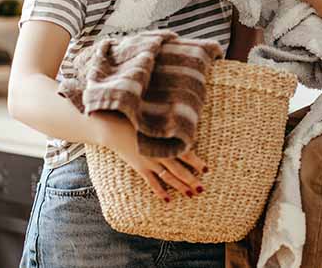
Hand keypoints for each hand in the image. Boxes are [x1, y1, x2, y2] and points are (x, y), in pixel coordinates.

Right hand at [91, 112, 207, 202]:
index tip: (207, 170)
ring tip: (191, 195)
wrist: (115, 128)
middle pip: (179, 169)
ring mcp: (149, 161)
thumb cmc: (137, 121)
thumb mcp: (156, 123)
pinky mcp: (140, 167)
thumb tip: (188, 132)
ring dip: (180, 187)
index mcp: (164, 141)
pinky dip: (160, 191)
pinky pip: (152, 182)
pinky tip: (168, 200)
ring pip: (168, 177)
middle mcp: (159, 153)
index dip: (196, 162)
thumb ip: (170, 129)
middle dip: (191, 180)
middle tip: (202, 189)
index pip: (185, 153)